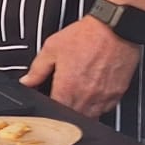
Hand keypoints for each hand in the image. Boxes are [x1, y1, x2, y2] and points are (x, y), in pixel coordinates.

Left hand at [21, 15, 140, 119]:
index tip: (49, 100)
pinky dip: (97, 105)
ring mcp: (103, 98)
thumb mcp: (52, 47)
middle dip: (65, 111)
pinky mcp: (117, 94)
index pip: (54, 112)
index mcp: (67, 88)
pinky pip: (105, 109)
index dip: (49, 108)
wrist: (116, 27)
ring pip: (90, 117)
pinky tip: (93, 92)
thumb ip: (37, 69)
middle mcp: (86, 97)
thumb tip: (27, 81)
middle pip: (72, 117)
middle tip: (63, 96)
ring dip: (81, 111)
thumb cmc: (86, 35)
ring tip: (78, 94)